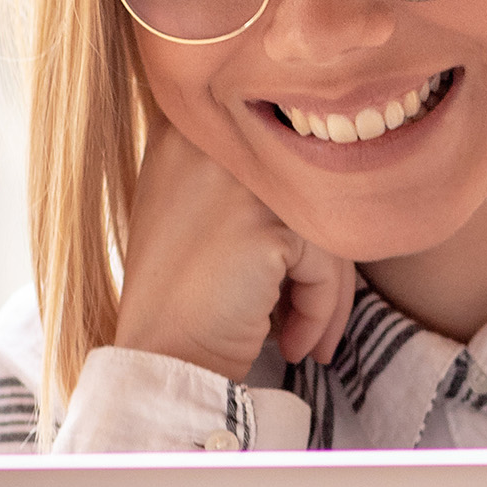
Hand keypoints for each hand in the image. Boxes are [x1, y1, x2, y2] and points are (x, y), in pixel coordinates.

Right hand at [115, 121, 355, 376]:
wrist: (160, 360)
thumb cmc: (179, 295)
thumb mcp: (193, 206)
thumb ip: (243, 176)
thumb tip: (325, 179)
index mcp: (191, 127)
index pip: (280, 150)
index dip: (299, 206)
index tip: (293, 264)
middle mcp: (213, 142)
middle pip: (307, 184)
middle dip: (322, 256)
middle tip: (313, 310)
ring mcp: (240, 183)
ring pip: (324, 224)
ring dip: (326, 290)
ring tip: (305, 335)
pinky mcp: (267, 228)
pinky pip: (324, 266)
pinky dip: (319, 312)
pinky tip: (292, 343)